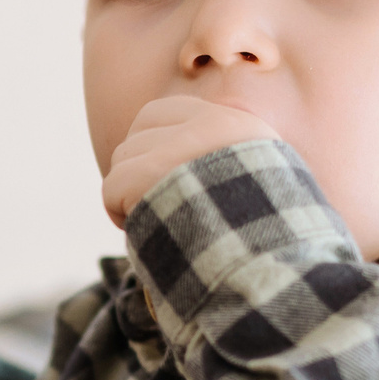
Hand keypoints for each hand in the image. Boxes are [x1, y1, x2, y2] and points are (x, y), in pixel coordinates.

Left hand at [101, 94, 281, 228]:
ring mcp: (175, 148)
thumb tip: (193, 166)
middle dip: (136, 171)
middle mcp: (207, 127)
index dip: (153, 145)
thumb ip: (228, 163)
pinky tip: (145, 232)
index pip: (166, 112)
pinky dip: (119, 214)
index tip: (164, 182)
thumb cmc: (265, 241)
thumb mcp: (263, 187)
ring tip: (161, 223)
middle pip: (137, 135)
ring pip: (122, 160)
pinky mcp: (146, 175)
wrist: (267, 267)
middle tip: (157, 206)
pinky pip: (111, 187)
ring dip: (131, 195)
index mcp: (237, 127)